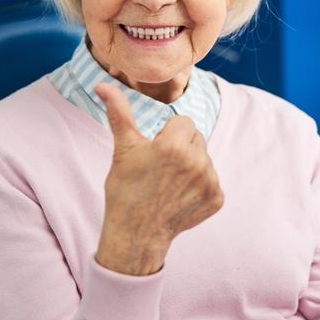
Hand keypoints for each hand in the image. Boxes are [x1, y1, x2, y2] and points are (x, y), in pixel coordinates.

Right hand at [93, 83, 223, 275]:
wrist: (135, 235)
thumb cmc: (125, 190)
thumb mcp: (123, 149)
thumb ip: (119, 113)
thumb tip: (102, 85)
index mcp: (175, 144)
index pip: (184, 122)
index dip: (168, 135)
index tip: (156, 152)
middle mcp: (197, 161)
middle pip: (197, 138)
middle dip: (182, 148)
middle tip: (162, 168)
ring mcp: (210, 181)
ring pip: (205, 159)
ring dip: (192, 166)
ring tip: (170, 184)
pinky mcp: (217, 198)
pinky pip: (212, 181)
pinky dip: (200, 187)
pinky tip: (180, 197)